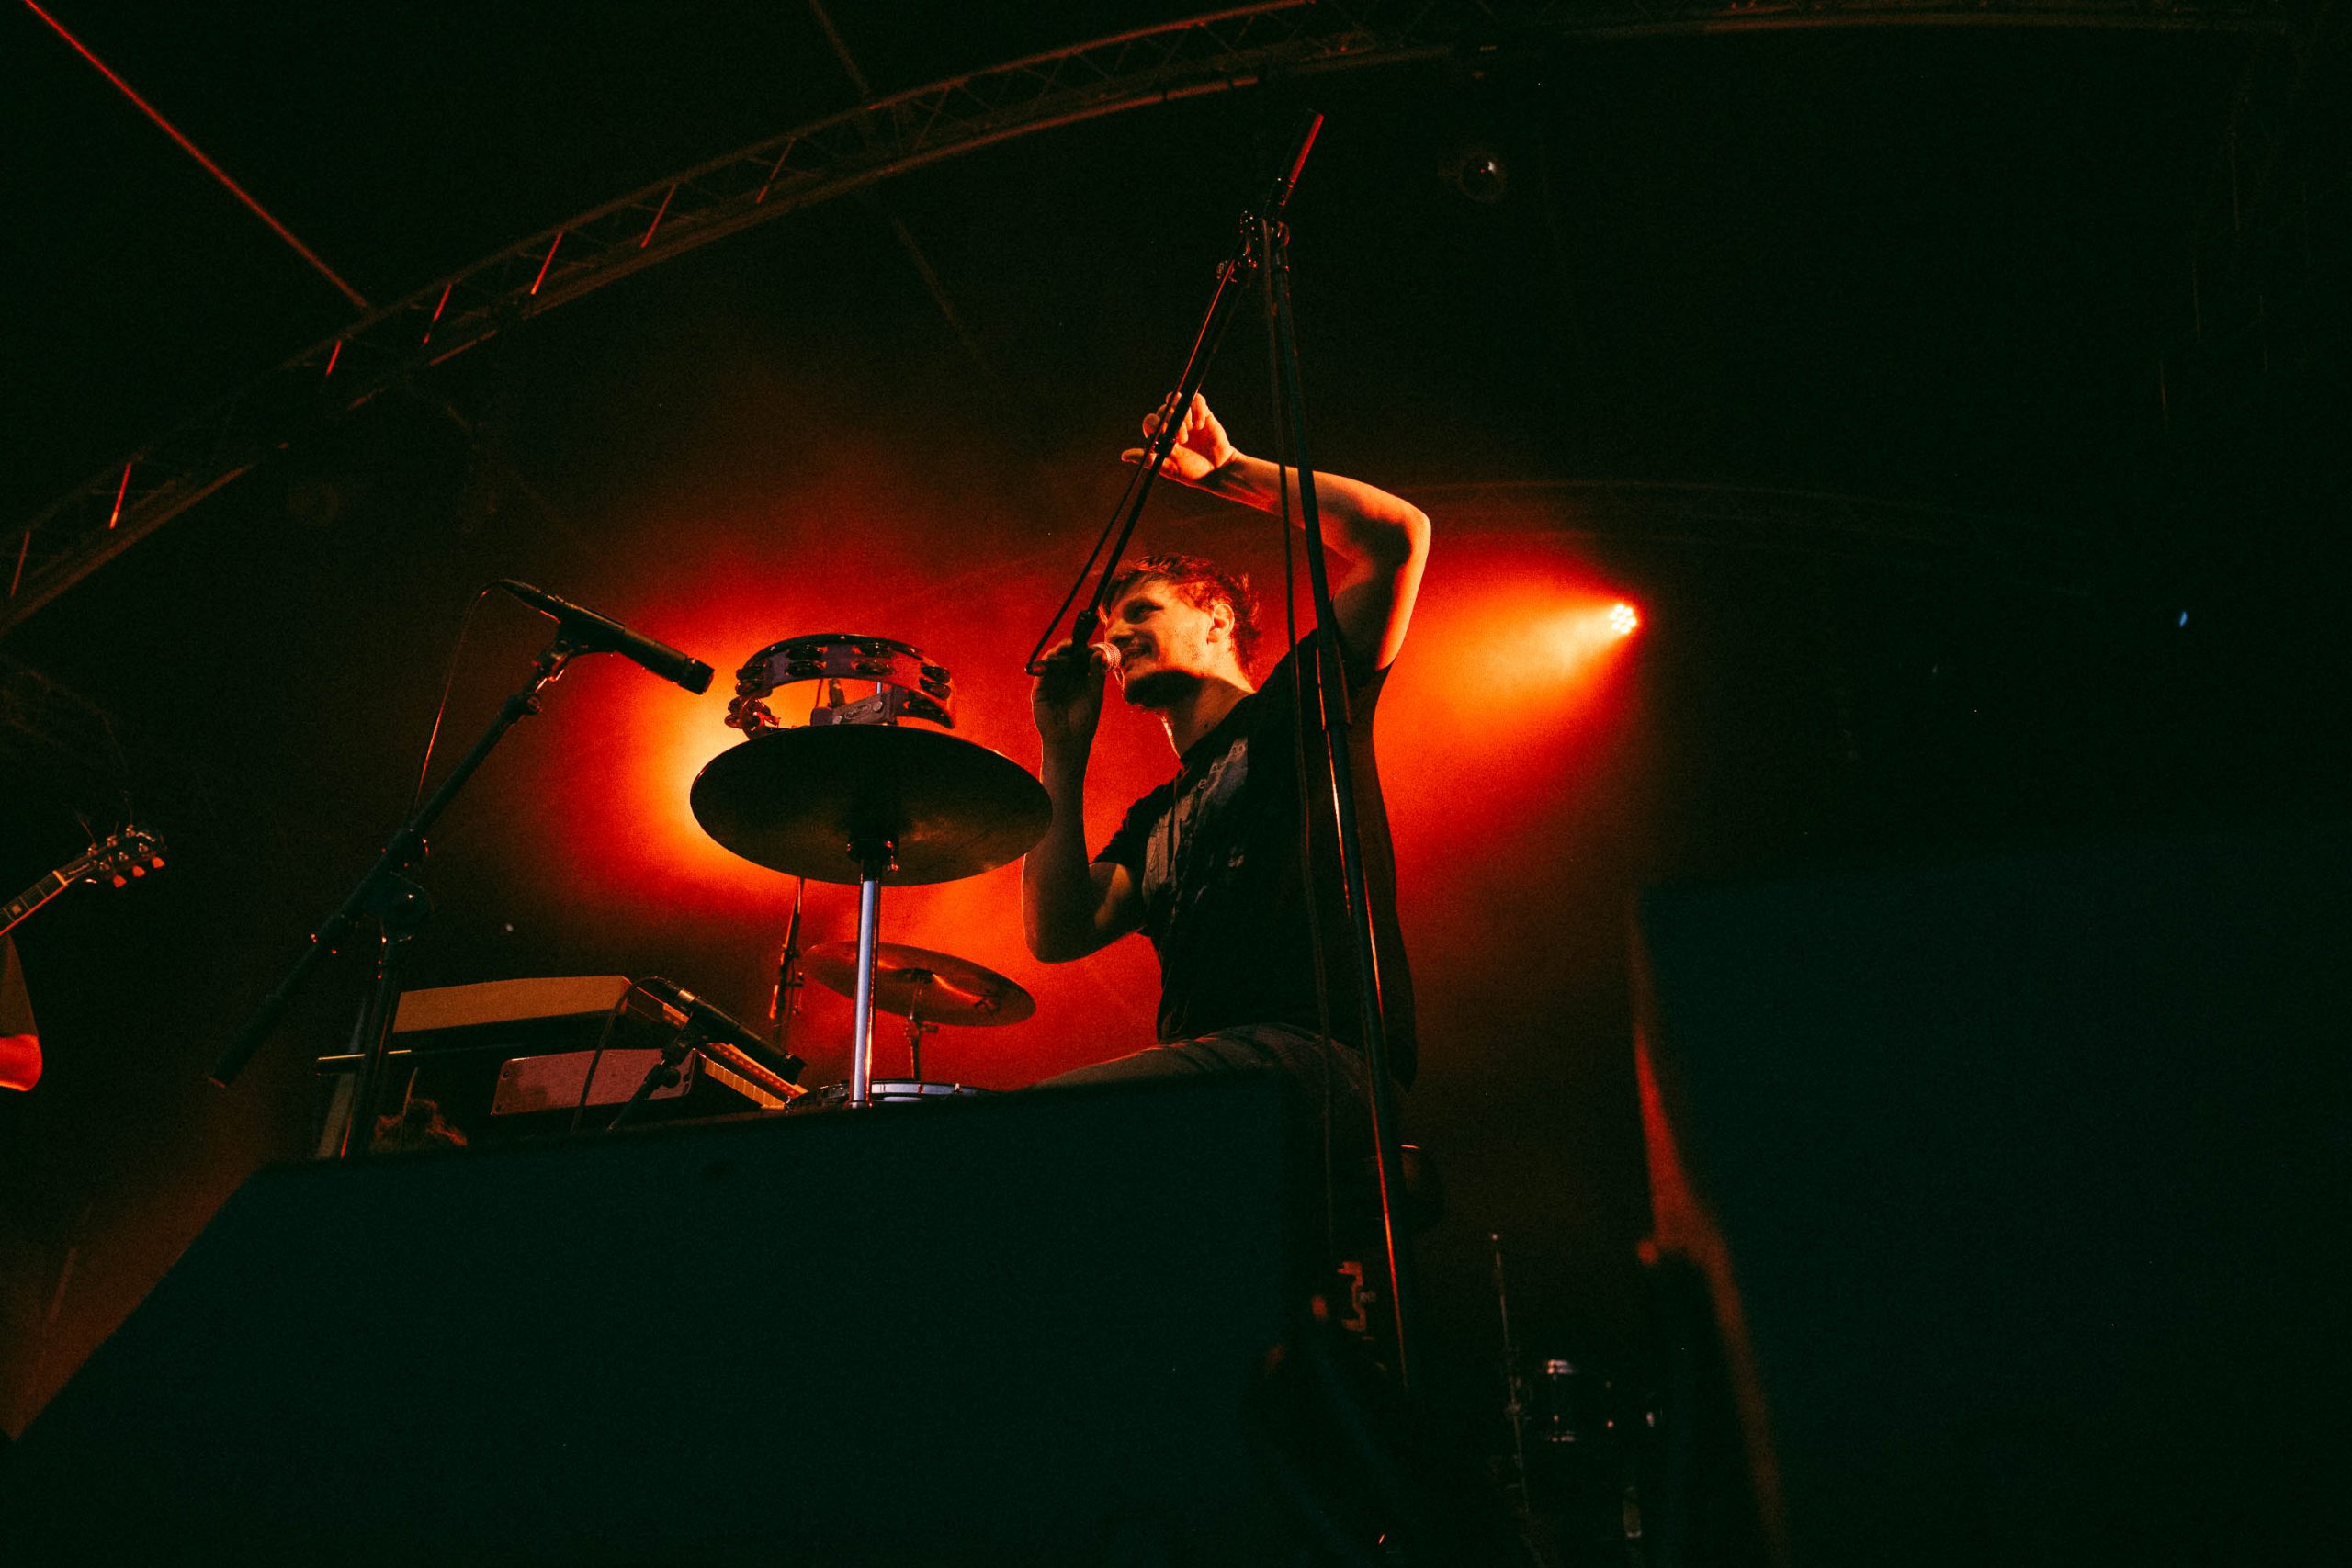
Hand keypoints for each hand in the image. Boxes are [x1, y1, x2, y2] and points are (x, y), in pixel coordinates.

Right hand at [1032, 639, 1110, 754]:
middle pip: (1066, 657)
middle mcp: (1065, 678)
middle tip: (1076, 642)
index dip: (1084, 650)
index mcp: (1079, 679)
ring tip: (1066, 647)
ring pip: (1053, 662)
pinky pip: (1041, 673)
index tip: (1090, 645)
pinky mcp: (1039, 690)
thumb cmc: (1084, 721)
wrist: (1069, 740)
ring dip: (1058, 652)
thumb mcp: (1095, 695)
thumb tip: (1099, 653)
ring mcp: (1051, 683)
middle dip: (1070, 647)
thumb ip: (1096, 675)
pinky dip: (1046, 664)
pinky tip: (1054, 659)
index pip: (1080, 659)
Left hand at [1120, 392, 1237, 488]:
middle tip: (1182, 439)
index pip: (1150, 421)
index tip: (1166, 436)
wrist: (1218, 470)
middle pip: (1163, 408)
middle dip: (1170, 421)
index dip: (1155, 424)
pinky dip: (1198, 409)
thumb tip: (1124, 456)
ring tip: (1193, 429)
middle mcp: (1171, 423)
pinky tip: (1202, 425)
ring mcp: (1187, 416)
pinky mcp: (1202, 412)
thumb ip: (1148, 459)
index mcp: (1160, 435)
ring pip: (1176, 399)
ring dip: (1183, 413)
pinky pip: (1196, 399)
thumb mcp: (1168, 467)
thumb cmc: (1192, 471)